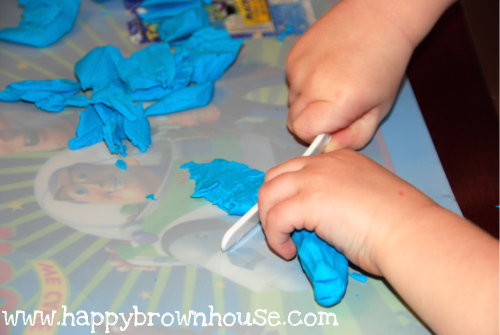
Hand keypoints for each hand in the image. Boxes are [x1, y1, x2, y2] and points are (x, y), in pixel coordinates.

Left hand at [258, 149, 435, 274]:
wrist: (410, 233)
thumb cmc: (398, 225)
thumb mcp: (363, 199)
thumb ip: (336, 200)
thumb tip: (316, 223)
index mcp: (340, 160)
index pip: (297, 169)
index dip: (287, 193)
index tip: (290, 216)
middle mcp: (324, 163)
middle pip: (276, 177)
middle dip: (271, 204)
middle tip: (281, 228)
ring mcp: (314, 179)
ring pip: (269, 194)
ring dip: (269, 221)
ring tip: (284, 242)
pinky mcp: (308, 201)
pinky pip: (275, 218)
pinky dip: (275, 237)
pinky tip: (289, 251)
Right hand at [286, 0, 414, 149]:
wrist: (378, 18)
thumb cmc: (385, 65)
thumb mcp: (379, 109)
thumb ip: (354, 136)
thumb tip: (328, 148)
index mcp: (337, 101)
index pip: (303, 132)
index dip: (316, 134)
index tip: (332, 126)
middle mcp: (311, 84)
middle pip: (292, 121)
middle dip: (310, 121)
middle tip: (335, 107)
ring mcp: (298, 68)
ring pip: (291, 101)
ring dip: (307, 101)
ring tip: (333, 83)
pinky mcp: (292, 55)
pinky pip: (291, 82)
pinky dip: (305, 82)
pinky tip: (326, 69)